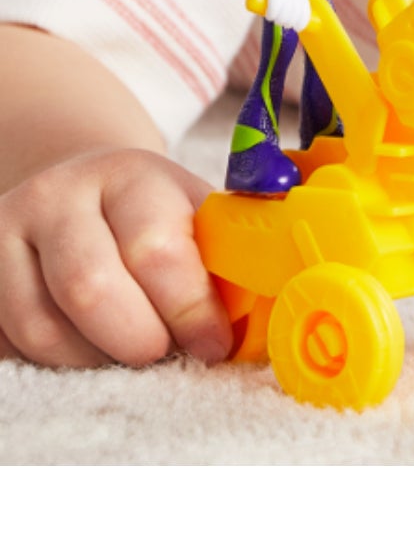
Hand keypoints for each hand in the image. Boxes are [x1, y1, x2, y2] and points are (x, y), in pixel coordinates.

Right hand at [0, 150, 229, 367]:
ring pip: (42, 328)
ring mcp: (5, 234)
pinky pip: (9, 342)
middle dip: (140, 340)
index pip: (156, 249)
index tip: (212, 345)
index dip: (189, 309)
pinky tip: (88, 348)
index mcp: (129, 176)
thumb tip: (263, 315)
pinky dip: (54, 362)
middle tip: (166, 353)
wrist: (79, 189)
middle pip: (90, 290)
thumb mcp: (196, 216)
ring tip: (130, 352)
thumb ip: (226, 258)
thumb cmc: (154, 215)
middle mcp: (57, 197)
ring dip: (96, 359)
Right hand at [261, 0, 311, 31]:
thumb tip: (286, 11)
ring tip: (271, 13)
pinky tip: (267, 12)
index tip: (292, 25)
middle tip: (277, 16)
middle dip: (284, 23)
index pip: (305, 19)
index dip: (299, 25)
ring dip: (276, 20)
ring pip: (283, 19)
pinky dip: (270, 15)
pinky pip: (273, 13)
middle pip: (292, 22)